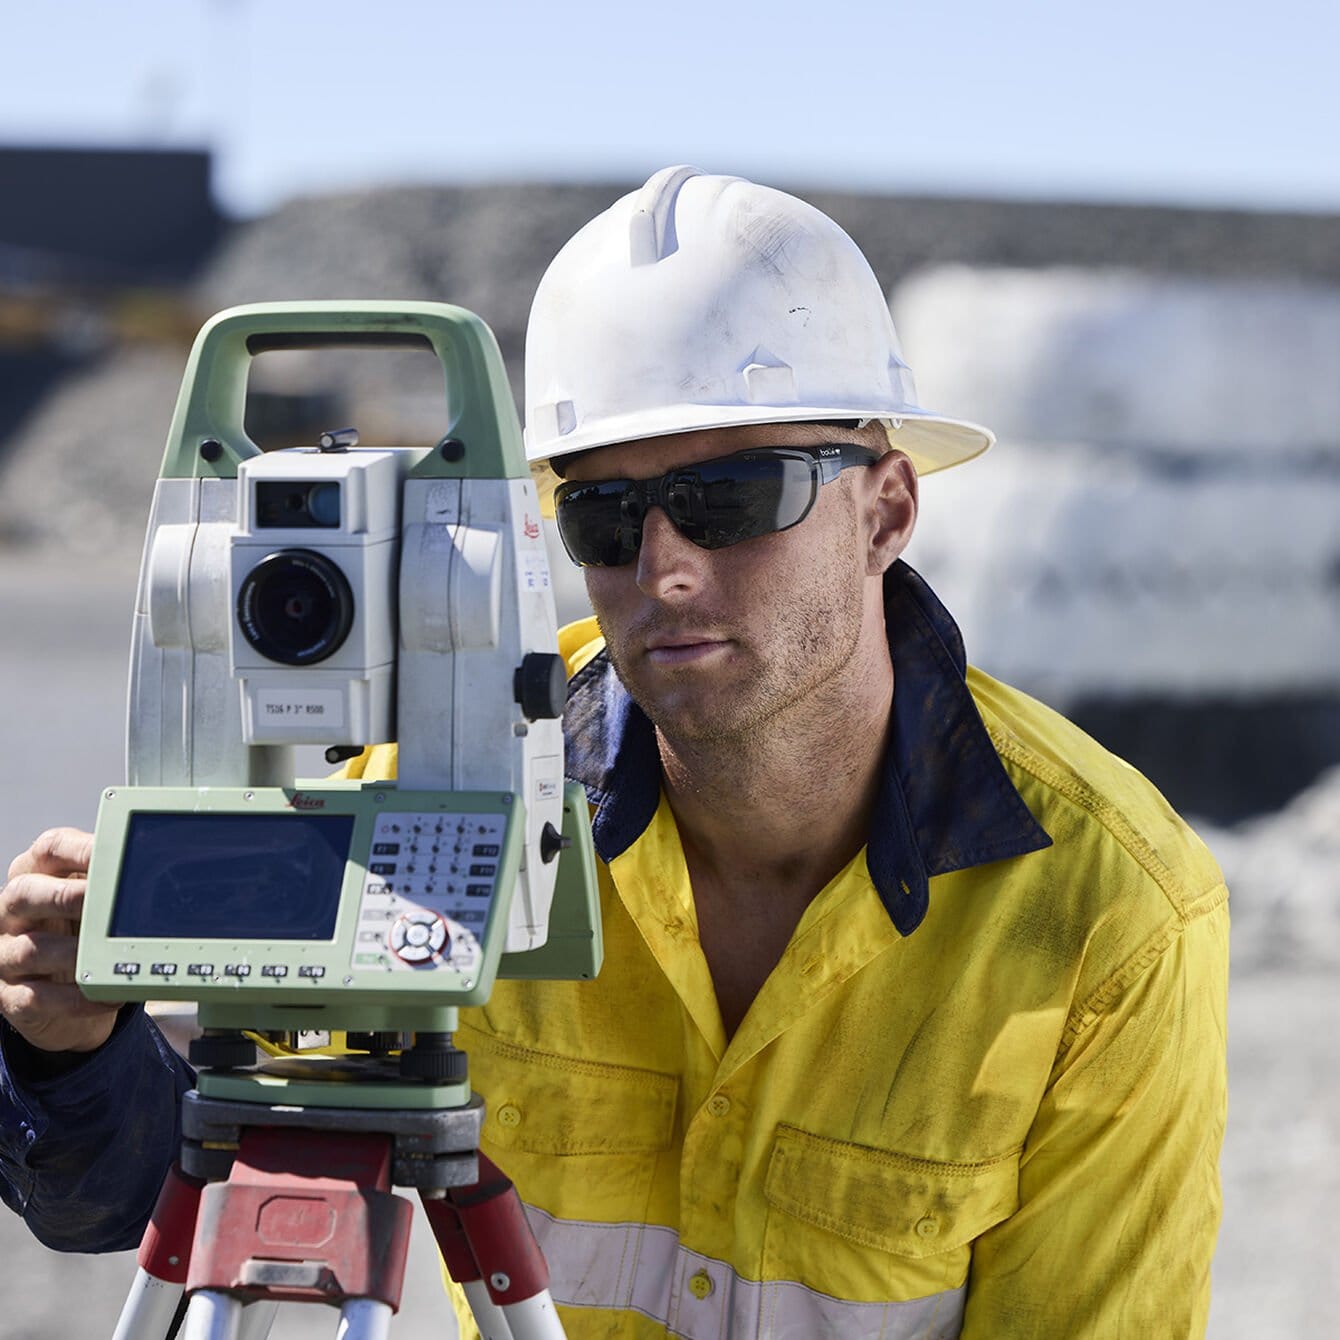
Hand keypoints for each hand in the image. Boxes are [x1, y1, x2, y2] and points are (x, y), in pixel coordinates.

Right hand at [0, 828, 120, 1053]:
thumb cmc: (77, 930)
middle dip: (66, 896)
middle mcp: (12, 911)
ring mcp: (6, 954)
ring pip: (31, 949)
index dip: (80, 849)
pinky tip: (104, 994)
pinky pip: (37, 997)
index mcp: (36, 875)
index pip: (49, 849)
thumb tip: (155, 865)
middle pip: (25, 893)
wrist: (60, 988)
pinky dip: (74, 998)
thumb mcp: (91, 897)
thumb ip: (110, 880)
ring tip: (109, 957)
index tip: (114, 853)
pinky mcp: (11, 995)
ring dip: (73, 953)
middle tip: (104, 904)